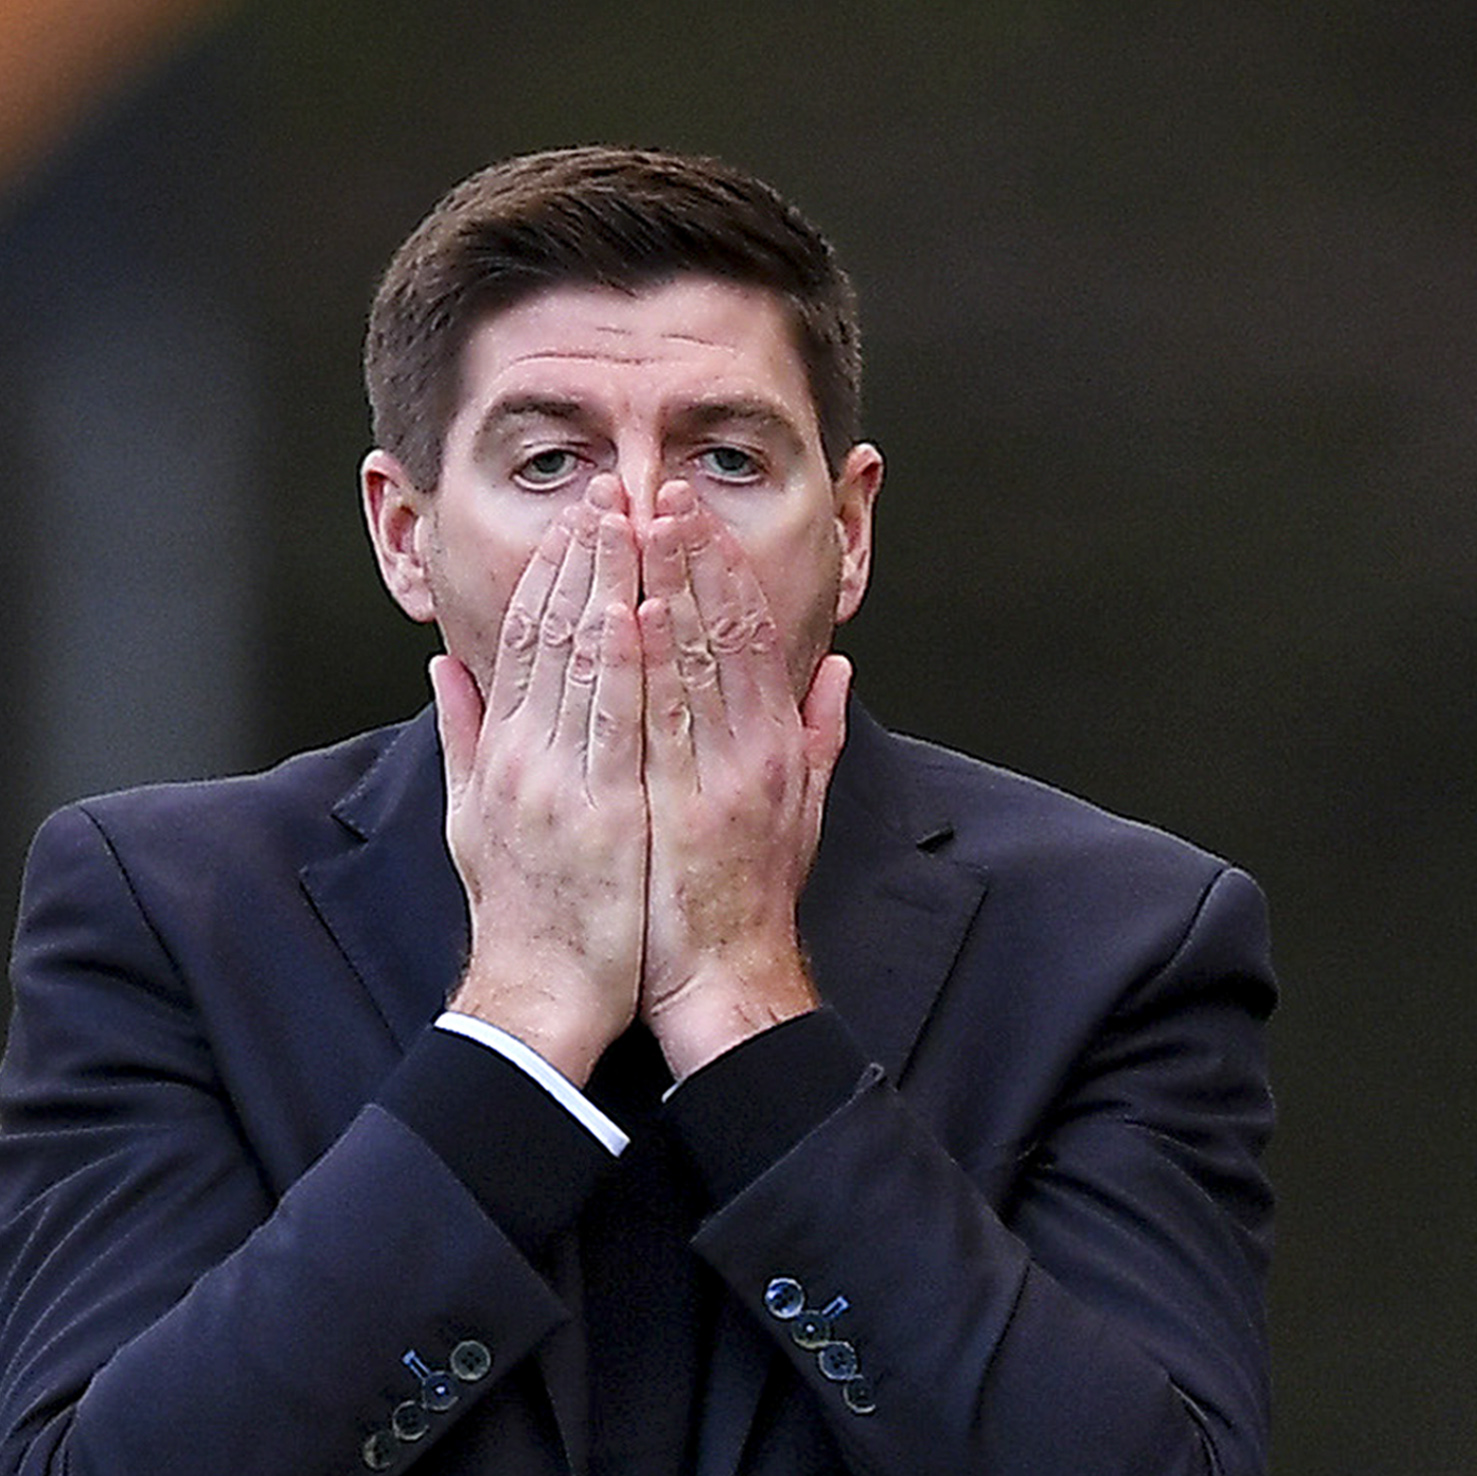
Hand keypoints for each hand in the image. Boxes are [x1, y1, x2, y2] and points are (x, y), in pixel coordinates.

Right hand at [436, 477, 649, 1082]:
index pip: (523, 639)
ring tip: (634, 519)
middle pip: (554, 633)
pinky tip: (639, 606)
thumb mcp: (470, 820)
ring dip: (611, 583)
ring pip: (585, 662)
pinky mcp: (601, 813)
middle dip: (585, 555)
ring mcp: (562, 782)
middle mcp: (525, 756)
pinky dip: (625, 660)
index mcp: (501, 753)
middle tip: (614, 487)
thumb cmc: (520, 916)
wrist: (537, 998)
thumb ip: (462, 740)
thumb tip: (444, 671)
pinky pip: (615, 721)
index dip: (551, 572)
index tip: (579, 518)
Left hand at [633, 479, 847, 1076]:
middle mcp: (753, 755)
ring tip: (641, 523)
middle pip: (723, 634)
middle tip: (661, 489)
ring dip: (668, 587)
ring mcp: (718, 781)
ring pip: (695, 663)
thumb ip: (818, 739)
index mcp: (775, 749)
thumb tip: (841, 675)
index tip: (691, 516)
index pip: (752, 636)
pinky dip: (654, 662)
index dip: (723, 571)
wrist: (726, 986)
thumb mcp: (801, 815)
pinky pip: (667, 721)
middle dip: (691, 558)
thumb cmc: (748, 904)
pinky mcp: (685, 813)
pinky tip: (635, 609)